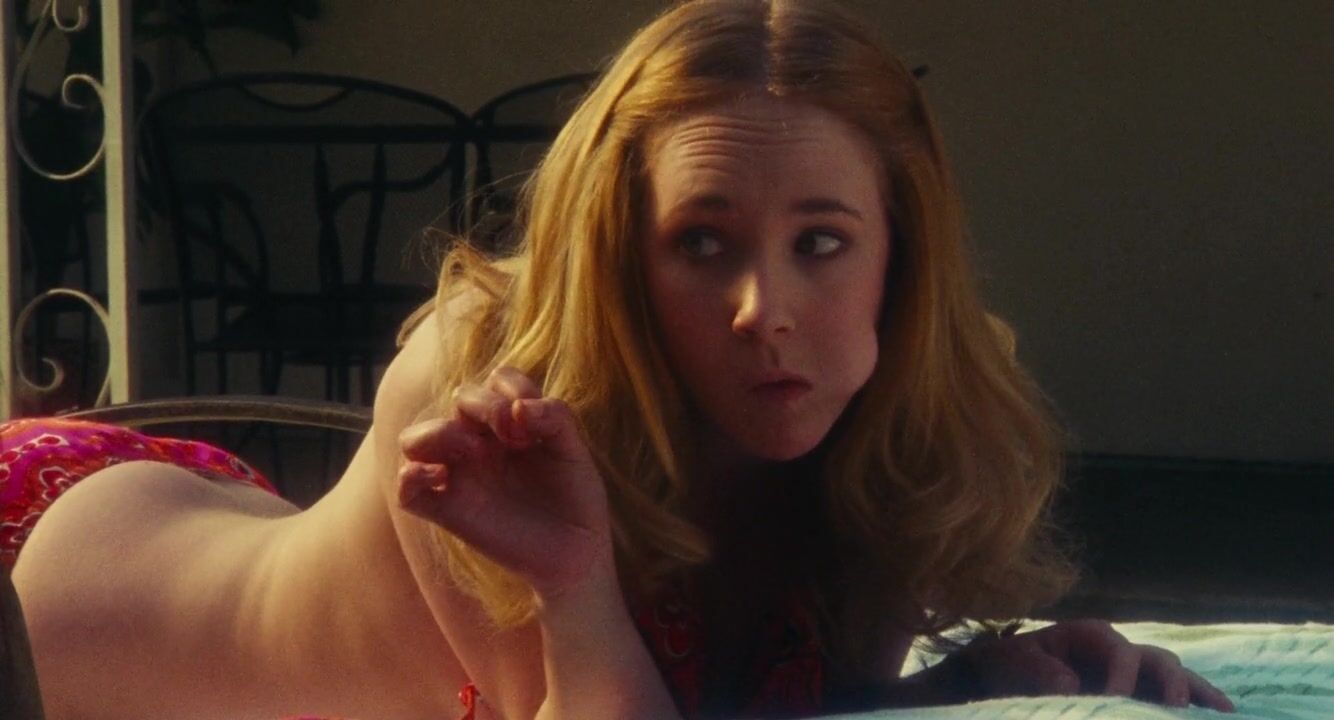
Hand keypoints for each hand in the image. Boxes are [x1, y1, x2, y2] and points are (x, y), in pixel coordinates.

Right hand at [396, 366, 611, 597]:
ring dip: (437, 433)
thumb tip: (518, 408)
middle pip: (457, 398)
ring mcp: (460, 476)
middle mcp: (480, 443)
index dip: (509, 388)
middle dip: (481, 405)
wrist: (577, 553)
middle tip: (511, 437)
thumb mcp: (574, 451)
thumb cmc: (575, 498)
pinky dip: (409, 478)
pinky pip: (407, 492)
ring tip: (474, 451)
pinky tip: (438, 477)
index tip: (532, 421)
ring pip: (414, 439)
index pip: (495, 381)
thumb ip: (555, 417)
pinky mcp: (448, 511)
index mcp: (511, 424)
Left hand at [941, 619, 1234, 711]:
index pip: (1120, 652)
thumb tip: (1069, 683)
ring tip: (1223, 714)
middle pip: (1158, 660)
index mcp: (1090, 635)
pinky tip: (1219, 714)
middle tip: (1173, 712)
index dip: (1123, 678)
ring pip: (1174, 676)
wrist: (1004, 676)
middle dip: (1170, 686)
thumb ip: (1036, 671)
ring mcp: (1132, 671)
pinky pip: (1171, 694)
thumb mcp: (1012, 663)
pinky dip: (1196, 701)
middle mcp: (1119, 649)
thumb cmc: (1009, 666)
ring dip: (1197, 694)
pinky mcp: (1136, 692)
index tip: (1114, 702)